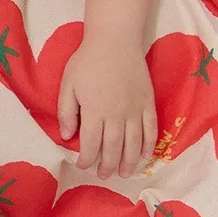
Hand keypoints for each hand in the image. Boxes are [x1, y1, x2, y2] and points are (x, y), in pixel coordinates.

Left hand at [57, 36, 157, 178]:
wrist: (115, 41)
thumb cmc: (87, 61)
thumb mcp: (68, 83)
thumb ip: (66, 111)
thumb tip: (66, 136)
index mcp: (94, 111)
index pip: (91, 143)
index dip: (87, 159)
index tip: (83, 166)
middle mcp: (116, 115)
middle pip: (113, 148)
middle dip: (108, 166)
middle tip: (104, 175)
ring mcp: (135, 110)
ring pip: (134, 144)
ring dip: (129, 162)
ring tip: (124, 174)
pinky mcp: (148, 103)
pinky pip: (151, 130)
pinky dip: (148, 145)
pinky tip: (144, 156)